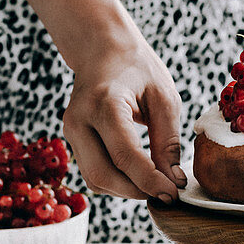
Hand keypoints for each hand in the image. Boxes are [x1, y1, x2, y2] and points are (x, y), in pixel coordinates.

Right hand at [62, 27, 185, 202]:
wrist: (103, 48)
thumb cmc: (138, 68)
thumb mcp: (164, 97)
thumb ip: (167, 140)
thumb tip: (172, 180)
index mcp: (104, 104)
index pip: (125, 155)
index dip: (150, 180)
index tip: (173, 194)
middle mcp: (79, 120)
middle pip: (103, 174)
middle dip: (136, 191)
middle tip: (166, 194)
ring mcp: (70, 130)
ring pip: (95, 178)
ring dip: (125, 189)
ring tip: (155, 183)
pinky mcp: (72, 139)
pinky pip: (92, 171)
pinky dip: (115, 180)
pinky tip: (138, 175)